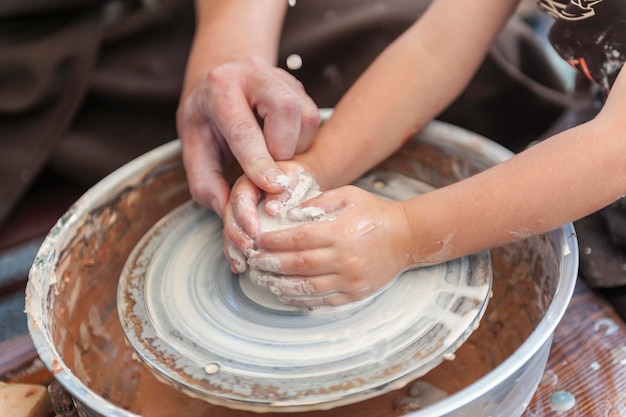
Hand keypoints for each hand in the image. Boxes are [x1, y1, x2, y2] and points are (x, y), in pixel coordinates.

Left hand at [177, 57, 319, 216]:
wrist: (217, 83)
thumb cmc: (205, 123)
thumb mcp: (193, 151)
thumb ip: (207, 183)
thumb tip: (229, 212)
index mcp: (219, 89)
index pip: (243, 128)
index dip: (259, 160)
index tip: (272, 187)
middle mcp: (252, 73)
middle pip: (285, 109)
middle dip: (283, 149)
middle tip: (270, 170)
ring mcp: (280, 76)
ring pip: (306, 115)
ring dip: (296, 146)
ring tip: (273, 156)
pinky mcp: (297, 86)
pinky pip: (313, 118)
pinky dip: (302, 140)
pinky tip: (282, 145)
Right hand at [222, 161, 316, 272]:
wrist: (296, 182)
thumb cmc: (297, 177)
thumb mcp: (293, 176)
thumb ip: (281, 188)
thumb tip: (272, 209)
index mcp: (248, 180)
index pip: (241, 197)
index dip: (245, 215)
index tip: (254, 231)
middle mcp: (238, 195)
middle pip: (230, 215)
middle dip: (236, 235)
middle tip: (248, 249)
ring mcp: (238, 211)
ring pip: (229, 229)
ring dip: (233, 247)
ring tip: (241, 264)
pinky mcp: (241, 224)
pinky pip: (234, 238)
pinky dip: (236, 253)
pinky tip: (239, 267)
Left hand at [246, 186, 415, 306]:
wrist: (407, 236)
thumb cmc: (374, 212)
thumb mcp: (347, 195)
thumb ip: (317, 202)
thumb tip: (286, 213)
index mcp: (339, 232)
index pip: (297, 240)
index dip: (273, 242)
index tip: (257, 242)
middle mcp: (344, 258)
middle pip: (297, 265)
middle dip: (270, 264)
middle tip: (253, 262)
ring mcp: (350, 279)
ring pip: (307, 287)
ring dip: (280, 285)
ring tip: (263, 280)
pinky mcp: (356, 293)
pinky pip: (324, 301)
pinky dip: (301, 300)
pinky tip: (286, 294)